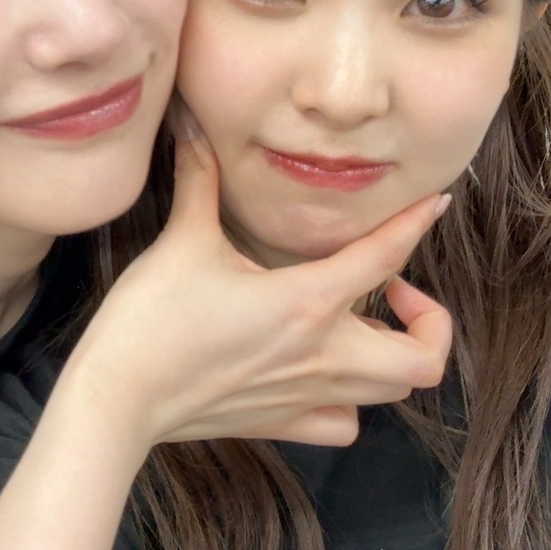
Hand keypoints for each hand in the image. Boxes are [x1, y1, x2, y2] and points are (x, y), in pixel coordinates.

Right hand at [61, 125, 451, 450]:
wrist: (116, 398)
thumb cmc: (149, 321)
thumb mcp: (181, 240)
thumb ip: (199, 178)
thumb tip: (194, 124)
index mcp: (306, 301)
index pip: (385, 256)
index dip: (415, 223)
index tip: (434, 204)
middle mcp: (321, 354)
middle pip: (422, 359)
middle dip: (429, 323)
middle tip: (396, 291)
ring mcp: (305, 396)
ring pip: (390, 393)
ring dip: (392, 358)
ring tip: (363, 326)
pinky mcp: (281, 424)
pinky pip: (342, 425)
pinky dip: (349, 403)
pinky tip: (324, 376)